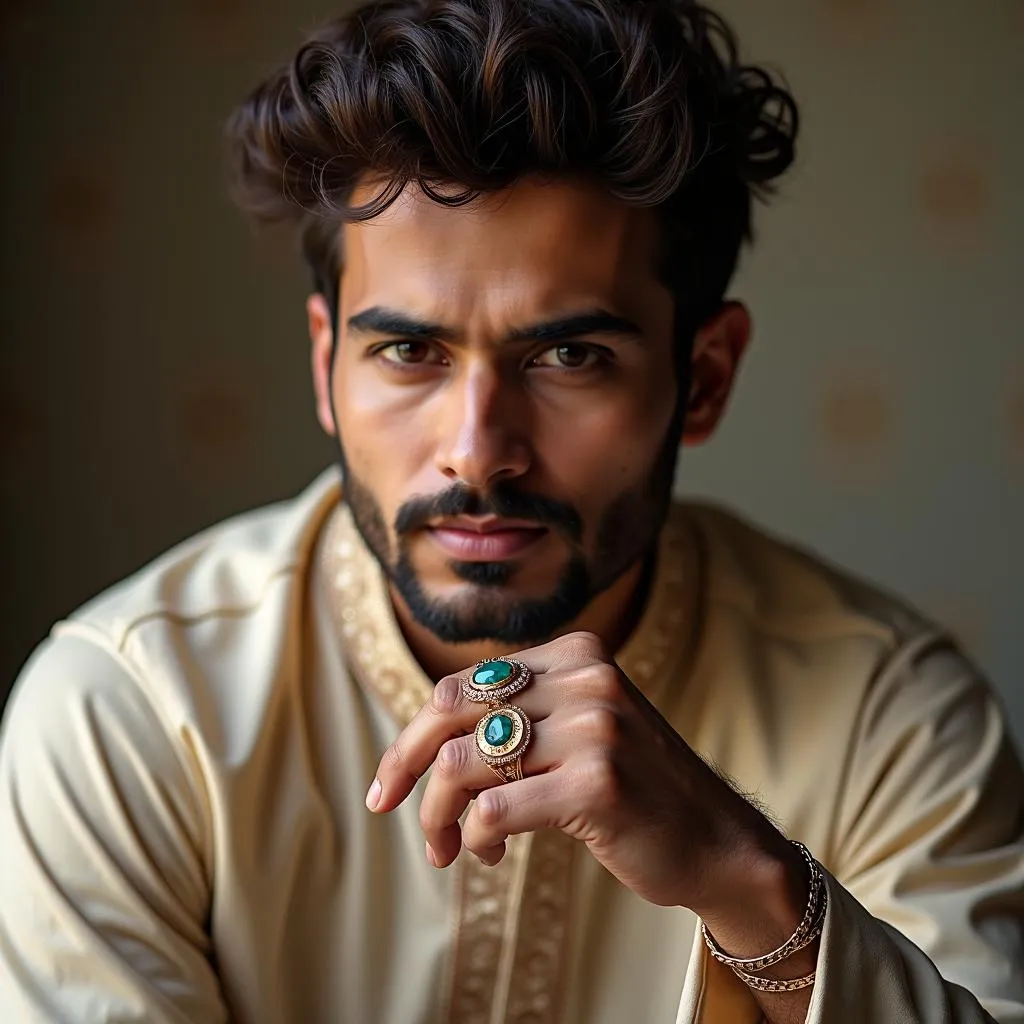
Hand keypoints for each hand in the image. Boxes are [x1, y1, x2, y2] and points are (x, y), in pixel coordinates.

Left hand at [367, 631, 799, 918]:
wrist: (717, 842)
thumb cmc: (633, 789)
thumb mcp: (579, 728)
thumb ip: (517, 715)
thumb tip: (420, 741)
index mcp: (576, 654)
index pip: (463, 684)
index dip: (414, 733)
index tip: (391, 781)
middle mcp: (585, 678)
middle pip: (449, 712)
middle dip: (403, 762)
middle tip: (385, 805)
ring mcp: (595, 728)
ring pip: (461, 765)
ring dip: (438, 816)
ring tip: (448, 848)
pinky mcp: (598, 783)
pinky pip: (493, 810)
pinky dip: (474, 839)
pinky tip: (490, 856)